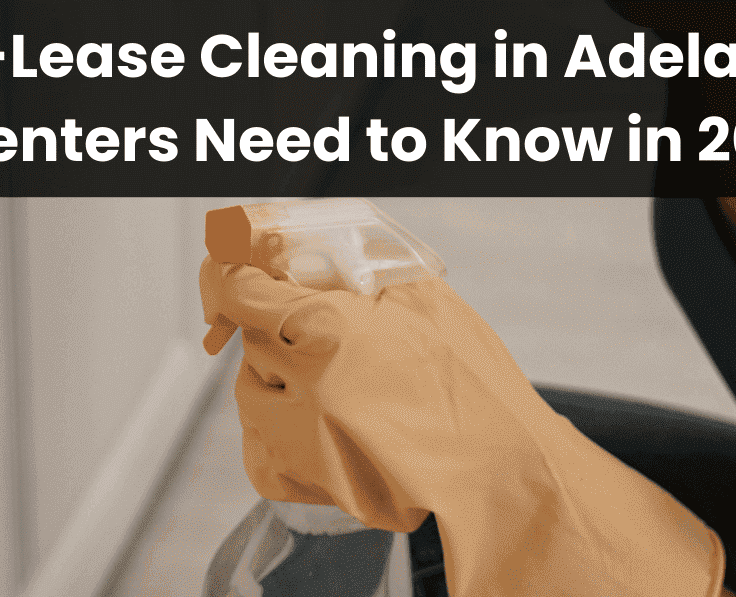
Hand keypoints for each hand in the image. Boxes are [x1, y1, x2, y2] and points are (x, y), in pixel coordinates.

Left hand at [200, 258, 727, 596]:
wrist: (502, 468)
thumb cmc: (471, 382)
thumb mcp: (415, 295)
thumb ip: (346, 271)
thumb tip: (293, 252)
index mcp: (322, 331)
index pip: (236, 287)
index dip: (232, 269)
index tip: (235, 263)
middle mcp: (299, 389)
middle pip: (249, 337)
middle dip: (277, 323)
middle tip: (323, 325)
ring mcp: (297, 441)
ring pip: (253, 391)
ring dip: (280, 376)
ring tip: (339, 379)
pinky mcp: (304, 483)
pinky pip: (263, 447)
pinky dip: (280, 430)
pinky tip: (323, 420)